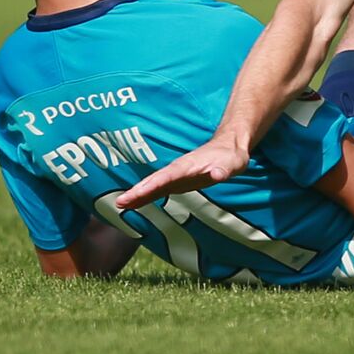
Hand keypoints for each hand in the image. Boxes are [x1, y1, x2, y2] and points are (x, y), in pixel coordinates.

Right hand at [115, 138, 248, 209]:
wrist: (229, 147)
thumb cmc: (231, 156)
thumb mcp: (233, 163)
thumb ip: (224, 169)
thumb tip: (217, 174)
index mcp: (188, 165)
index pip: (167, 176)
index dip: (152, 184)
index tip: (137, 192)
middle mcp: (178, 170)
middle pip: (155, 181)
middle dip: (138, 191)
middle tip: (120, 202)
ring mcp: (176, 176)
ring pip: (153, 185)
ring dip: (137, 195)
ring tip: (120, 205)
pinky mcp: (177, 182)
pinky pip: (158, 190)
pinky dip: (146, 196)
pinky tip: (133, 205)